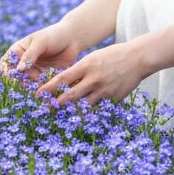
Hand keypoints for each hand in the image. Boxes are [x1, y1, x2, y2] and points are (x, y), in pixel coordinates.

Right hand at [0, 23, 81, 85]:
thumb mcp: (40, 42)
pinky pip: (40, 87)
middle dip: (22, 82)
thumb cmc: (54, 35)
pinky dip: (42, 90)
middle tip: (32, 84)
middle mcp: (23, 63)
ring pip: (28, 84)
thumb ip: (30, 55)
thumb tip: (18, 69)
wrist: (73, 39)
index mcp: (18, 51)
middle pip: (17, 77)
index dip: (7, 72)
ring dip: (32, 88)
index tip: (16, 76)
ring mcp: (33, 72)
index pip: (6, 64)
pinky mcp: (44, 79)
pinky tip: (47, 92)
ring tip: (41, 89)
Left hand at [35, 39, 150, 108]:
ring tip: (61, 117)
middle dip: (56, 105)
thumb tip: (63, 83)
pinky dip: (89, 114)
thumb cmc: (112, 56)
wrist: (137, 58)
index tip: (36, 95)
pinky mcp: (113, 99)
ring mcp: (104, 90)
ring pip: (83, 106)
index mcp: (86, 66)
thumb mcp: (93, 58)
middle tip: (45, 110)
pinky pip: (98, 109)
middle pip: (70, 96)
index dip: (48, 88)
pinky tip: (83, 118)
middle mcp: (93, 79)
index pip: (62, 79)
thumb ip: (79, 71)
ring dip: (71, 112)